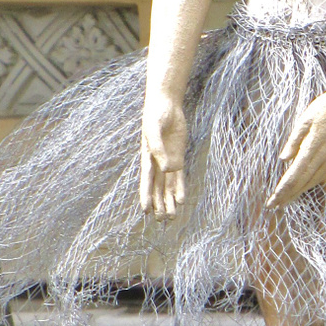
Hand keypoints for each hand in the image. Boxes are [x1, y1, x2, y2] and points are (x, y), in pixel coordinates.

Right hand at [139, 92, 187, 218]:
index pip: (146, 180)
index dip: (146, 195)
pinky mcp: (178, 157)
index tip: (145, 210)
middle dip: (158, 204)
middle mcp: (156, 162)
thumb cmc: (156, 114)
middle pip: (157, 188)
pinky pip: (179, 177)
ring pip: (167, 186)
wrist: (166, 104)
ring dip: (169, 201)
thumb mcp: (154, 129)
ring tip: (172, 217)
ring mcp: (167, 161)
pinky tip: (181, 200)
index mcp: (146, 157)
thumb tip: (167, 169)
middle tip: (160, 221)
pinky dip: (180, 189)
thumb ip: (158, 149)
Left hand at [267, 87, 325, 208]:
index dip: (283, 189)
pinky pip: (321, 176)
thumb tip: (283, 159)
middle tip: (273, 206)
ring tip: (285, 202)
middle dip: (287, 195)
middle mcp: (322, 156)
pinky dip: (310, 186)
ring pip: (312, 182)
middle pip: (302, 182)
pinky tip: (303, 189)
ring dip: (298, 193)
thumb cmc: (325, 108)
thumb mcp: (305, 119)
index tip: (273, 199)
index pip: (295, 174)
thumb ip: (295, 140)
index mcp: (312, 146)